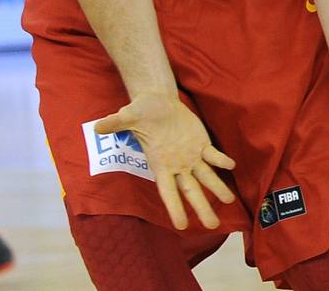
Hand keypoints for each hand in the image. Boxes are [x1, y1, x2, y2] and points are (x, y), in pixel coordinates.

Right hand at [93, 92, 236, 230]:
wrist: (157, 103)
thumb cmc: (140, 112)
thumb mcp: (127, 116)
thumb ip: (115, 123)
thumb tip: (97, 126)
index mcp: (160, 165)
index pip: (168, 192)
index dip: (175, 208)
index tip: (182, 226)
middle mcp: (177, 166)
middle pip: (191, 191)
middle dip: (202, 207)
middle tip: (213, 226)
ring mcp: (191, 156)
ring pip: (206, 176)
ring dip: (218, 188)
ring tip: (230, 200)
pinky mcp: (201, 144)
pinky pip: (213, 155)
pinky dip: (221, 161)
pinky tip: (231, 166)